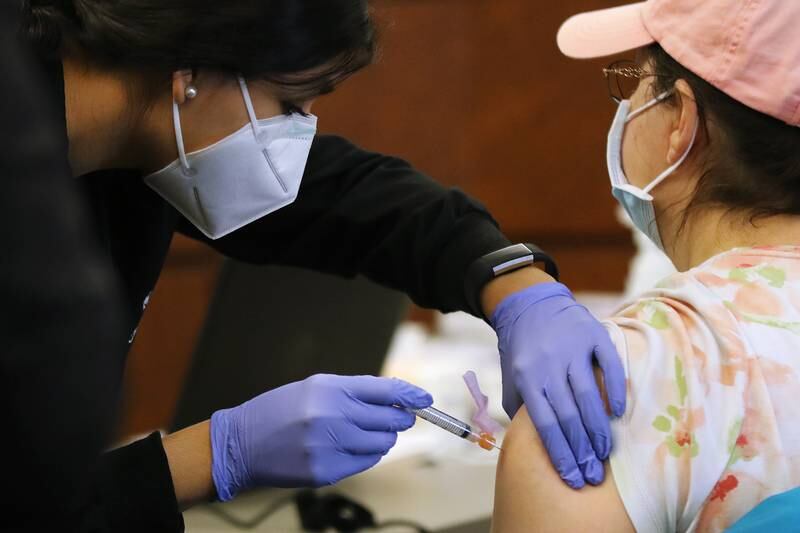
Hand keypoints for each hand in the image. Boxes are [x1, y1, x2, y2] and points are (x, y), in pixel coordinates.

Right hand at [210, 374, 431, 500]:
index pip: (385, 390)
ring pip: (384, 442)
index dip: (410, 394)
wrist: (242, 444)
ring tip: (363, 432)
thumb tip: (395, 399)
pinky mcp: (327, 471)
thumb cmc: (280, 411)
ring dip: (383, 437)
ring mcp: (330, 446)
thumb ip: (354, 392)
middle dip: (400, 418)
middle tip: (397, 417)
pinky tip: (349, 447)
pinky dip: (366, 454)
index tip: (425, 398)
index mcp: (330, 389)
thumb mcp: (315, 388)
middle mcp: (332, 415)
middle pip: (392, 418)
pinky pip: (367, 462)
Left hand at [491, 282, 625, 488]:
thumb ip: (520, 407)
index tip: (572, 478)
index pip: (545, 424)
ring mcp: (572, 349)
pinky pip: (608, 365)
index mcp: (527, 377)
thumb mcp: (512, 377)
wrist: (532, 305)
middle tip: (593, 475)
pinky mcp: (593, 335)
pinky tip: (619, 413)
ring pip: (588, 395)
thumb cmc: (522, 349)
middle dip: (581, 450)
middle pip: (568, 415)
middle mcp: (549, 365)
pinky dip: (615, 389)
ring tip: (605, 454)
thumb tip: (531, 443)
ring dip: (598, 429)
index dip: (560, 453)